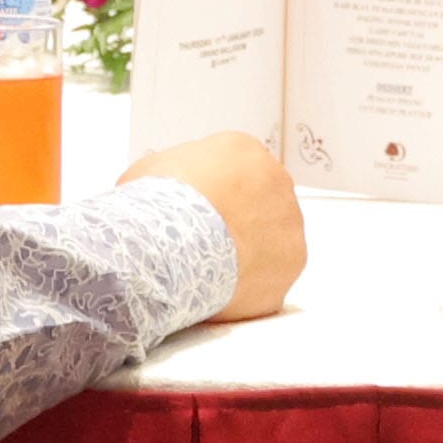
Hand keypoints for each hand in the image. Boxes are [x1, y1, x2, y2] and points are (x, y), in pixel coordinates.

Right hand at [121, 128, 306, 319]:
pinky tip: (226, 291)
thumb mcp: (149, 173)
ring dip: (249, 254)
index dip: (215, 197)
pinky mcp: (294, 260)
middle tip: (207, 246)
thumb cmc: (158, 203)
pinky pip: (274, 273)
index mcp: (242, 151)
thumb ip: (169, 175)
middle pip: (260, 202)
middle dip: (238, 223)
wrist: (175, 242)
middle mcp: (276, 179)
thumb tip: (163, 188)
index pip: (236, 172)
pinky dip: (252, 284)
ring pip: (272, 238)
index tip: (198, 217)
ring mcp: (290, 220)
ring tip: (214, 272)